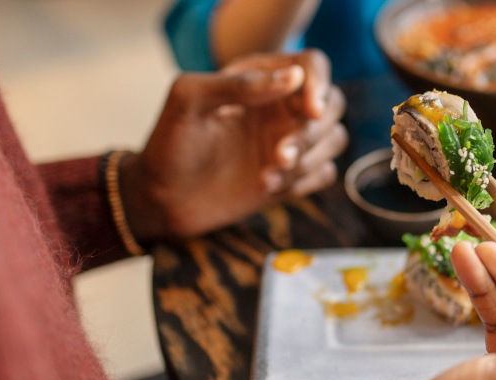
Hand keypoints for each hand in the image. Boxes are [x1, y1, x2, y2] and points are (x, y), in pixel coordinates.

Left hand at [120, 49, 346, 239]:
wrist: (161, 199)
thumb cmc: (169, 144)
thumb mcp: (189, 100)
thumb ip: (238, 83)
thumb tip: (293, 77)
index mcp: (260, 78)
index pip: (312, 65)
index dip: (319, 84)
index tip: (310, 112)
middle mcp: (280, 107)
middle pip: (333, 103)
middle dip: (313, 131)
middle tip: (281, 153)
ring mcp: (289, 142)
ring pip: (335, 139)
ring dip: (309, 158)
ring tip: (269, 173)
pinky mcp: (292, 177)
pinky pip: (325, 174)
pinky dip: (306, 181)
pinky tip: (269, 188)